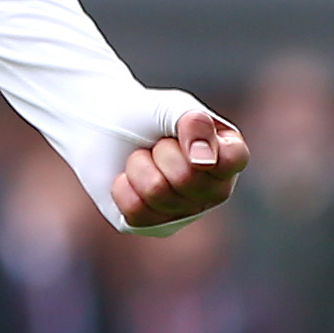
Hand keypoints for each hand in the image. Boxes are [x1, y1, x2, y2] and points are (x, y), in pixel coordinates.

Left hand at [111, 107, 245, 228]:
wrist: (101, 127)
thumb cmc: (146, 117)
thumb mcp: (172, 108)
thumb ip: (195, 124)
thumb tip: (204, 160)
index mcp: (227, 157)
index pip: (232, 159)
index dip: (202, 144)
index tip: (180, 128)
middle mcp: (214, 189)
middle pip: (188, 178)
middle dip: (160, 152)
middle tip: (155, 144)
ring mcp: (185, 211)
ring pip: (157, 192)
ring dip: (139, 165)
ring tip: (141, 158)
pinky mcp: (152, 225)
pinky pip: (135, 209)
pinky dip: (122, 186)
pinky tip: (127, 178)